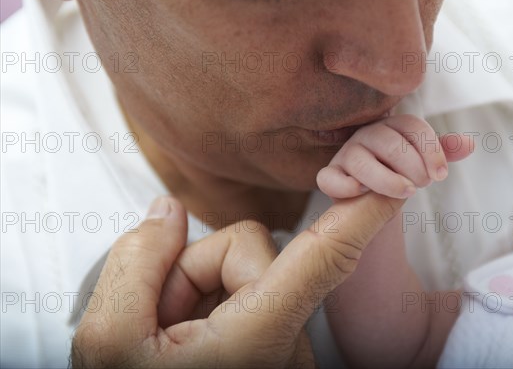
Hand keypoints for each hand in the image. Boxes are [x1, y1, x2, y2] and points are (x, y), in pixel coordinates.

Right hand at [71, 193, 404, 367]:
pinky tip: (184, 335)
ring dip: (195, 287)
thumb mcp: (110, 338)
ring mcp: (279, 340)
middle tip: (158, 317)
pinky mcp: (270, 336)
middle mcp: (284, 339)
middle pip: (246, 250)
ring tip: (169, 335)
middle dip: (194, 268)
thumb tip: (168, 210)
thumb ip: (138, 260)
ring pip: (240, 266)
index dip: (363, 212)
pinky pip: (240, 287)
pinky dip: (206, 300)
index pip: (328, 258)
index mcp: (258, 337)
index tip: (396, 180)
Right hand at [316, 114, 473, 199]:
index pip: (412, 126)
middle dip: (410, 165)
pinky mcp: (331, 176)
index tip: (442, 175)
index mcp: (392, 127)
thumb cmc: (400, 173)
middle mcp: (367, 136)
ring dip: (385, 178)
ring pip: (360, 160)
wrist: (373, 198)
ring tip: (404, 192)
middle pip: (388, 142)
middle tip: (421, 185)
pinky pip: (329, 178)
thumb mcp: (423, 162)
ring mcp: (346, 155)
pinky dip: (344, 186)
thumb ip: (443, 151)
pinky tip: (361, 193)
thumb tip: (470, 145)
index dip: (430, 149)